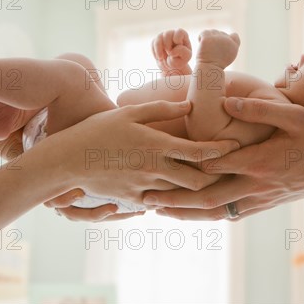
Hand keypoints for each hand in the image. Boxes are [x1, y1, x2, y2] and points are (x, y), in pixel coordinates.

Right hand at [38, 100, 239, 220]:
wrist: (68, 160)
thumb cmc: (98, 130)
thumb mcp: (129, 113)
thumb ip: (161, 109)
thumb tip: (190, 104)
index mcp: (157, 145)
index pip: (200, 152)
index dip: (221, 150)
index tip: (235, 146)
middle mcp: (155, 169)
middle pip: (198, 180)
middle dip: (214, 176)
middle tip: (223, 168)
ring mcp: (145, 187)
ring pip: (181, 193)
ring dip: (194, 188)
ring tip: (203, 178)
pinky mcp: (133, 199)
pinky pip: (160, 199)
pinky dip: (170, 194)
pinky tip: (171, 186)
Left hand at [143, 97, 303, 219]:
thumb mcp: (294, 116)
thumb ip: (259, 109)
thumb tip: (228, 100)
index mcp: (258, 162)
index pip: (212, 166)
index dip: (184, 166)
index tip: (159, 162)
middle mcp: (255, 185)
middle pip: (206, 198)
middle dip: (175, 200)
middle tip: (147, 201)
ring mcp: (260, 198)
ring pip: (217, 212)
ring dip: (188, 214)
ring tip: (162, 212)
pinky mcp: (265, 203)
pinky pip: (232, 214)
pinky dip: (210, 216)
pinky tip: (196, 215)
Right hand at [152, 29, 192, 74]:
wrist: (171, 66)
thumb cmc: (181, 59)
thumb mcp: (186, 57)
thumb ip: (182, 52)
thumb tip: (172, 51)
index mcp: (183, 35)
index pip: (179, 32)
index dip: (177, 40)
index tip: (177, 48)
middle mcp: (173, 33)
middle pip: (167, 34)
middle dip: (167, 46)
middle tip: (169, 54)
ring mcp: (164, 36)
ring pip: (159, 37)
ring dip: (159, 50)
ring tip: (161, 58)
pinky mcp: (156, 41)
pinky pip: (153, 43)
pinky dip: (155, 52)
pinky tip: (159, 57)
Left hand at [196, 30, 239, 68]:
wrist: (208, 69)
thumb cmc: (217, 65)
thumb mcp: (228, 56)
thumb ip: (231, 46)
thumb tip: (232, 34)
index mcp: (234, 46)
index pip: (234, 36)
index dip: (226, 39)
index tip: (220, 46)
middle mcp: (227, 40)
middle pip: (220, 33)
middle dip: (214, 39)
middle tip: (210, 50)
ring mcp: (217, 38)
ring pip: (211, 32)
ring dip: (208, 38)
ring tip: (206, 48)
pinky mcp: (207, 38)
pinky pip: (203, 32)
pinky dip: (200, 37)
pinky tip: (200, 43)